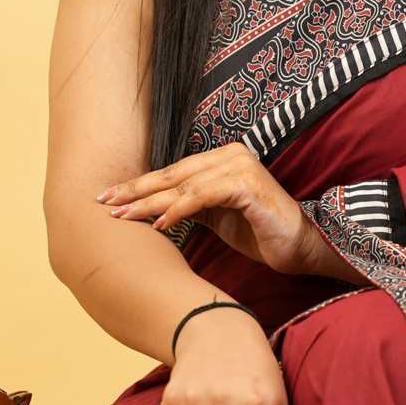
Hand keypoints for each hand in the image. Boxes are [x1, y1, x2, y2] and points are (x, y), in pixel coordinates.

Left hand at [97, 144, 323, 277]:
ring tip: (123, 217)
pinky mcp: (247, 185)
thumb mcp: (217, 217)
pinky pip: (203, 197)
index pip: (172, 173)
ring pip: (183, 185)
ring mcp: (240, 167)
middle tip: (104, 202)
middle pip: (172, 174)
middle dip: (135, 190)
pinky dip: (179, 210)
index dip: (140, 186)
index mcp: (222, 160)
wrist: (301, 248)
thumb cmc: (260, 233)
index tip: (109, 198)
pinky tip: (160, 224)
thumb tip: (151, 210)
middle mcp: (230, 156)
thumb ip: (189, 206)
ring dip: (150, 202)